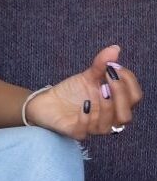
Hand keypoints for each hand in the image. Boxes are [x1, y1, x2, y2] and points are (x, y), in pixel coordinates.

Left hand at [27, 44, 143, 138]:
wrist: (46, 102)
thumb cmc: (72, 91)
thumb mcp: (87, 76)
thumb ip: (102, 64)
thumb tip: (115, 48)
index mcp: (116, 104)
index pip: (134, 97)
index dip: (129, 82)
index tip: (114, 66)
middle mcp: (108, 118)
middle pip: (126, 114)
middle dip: (121, 96)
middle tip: (109, 79)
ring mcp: (93, 128)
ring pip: (110, 125)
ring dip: (107, 107)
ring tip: (99, 89)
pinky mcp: (76, 132)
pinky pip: (85, 130)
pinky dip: (86, 117)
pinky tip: (84, 104)